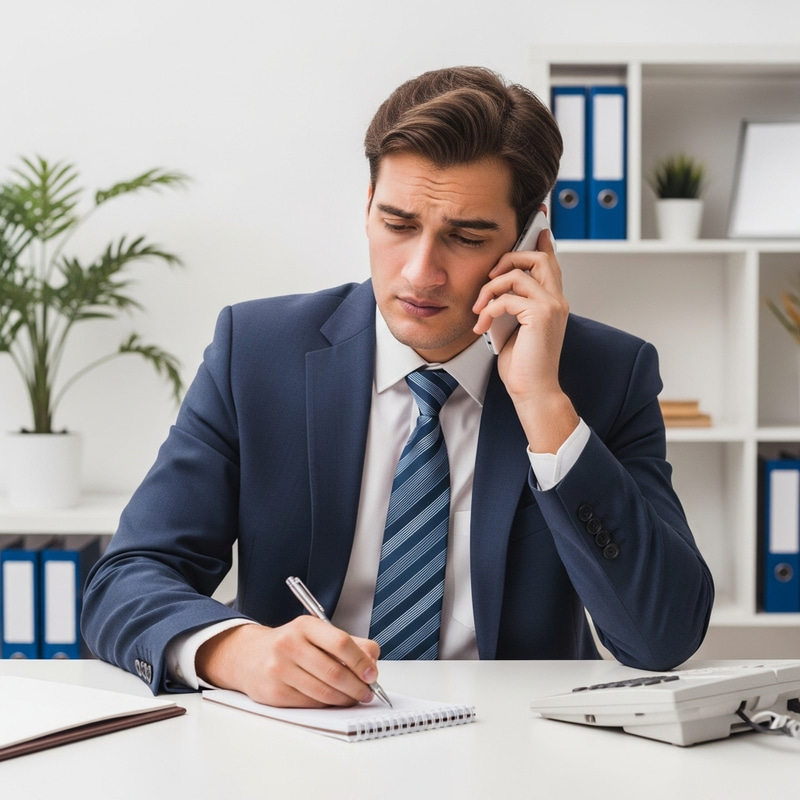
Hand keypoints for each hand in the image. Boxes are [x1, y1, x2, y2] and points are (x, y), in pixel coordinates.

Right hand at [195, 617, 380, 707]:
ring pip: (323, 692)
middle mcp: (290, 644)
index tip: (372, 674)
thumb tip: (372, 660)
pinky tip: (333, 701)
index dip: (361, 661)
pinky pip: (310, 704)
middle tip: (367, 692)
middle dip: (357, 686)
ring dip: (345, 699)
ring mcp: (279, 669)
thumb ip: (348, 643)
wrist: (248, 656)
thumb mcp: (316, 633)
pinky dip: (327, 705)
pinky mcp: (274, 693)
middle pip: (334, 672)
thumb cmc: (290, 644)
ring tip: (354, 698)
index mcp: (305, 625)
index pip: (341, 643)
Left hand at [472, 228, 578, 451]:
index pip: (549, 262)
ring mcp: (551, 306)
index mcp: (552, 302)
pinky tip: (482, 325)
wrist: (533, 390)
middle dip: (508, 258)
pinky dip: (489, 309)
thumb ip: (512, 305)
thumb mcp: (513, 327)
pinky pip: (507, 296)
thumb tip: (497, 289)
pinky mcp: (541, 315)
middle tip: (489, 276)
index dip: (541, 242)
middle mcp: (557, 300)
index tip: (538, 226)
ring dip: (489, 288)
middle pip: (537, 257)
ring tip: (479, 308)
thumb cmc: (523, 365)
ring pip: (517, 274)